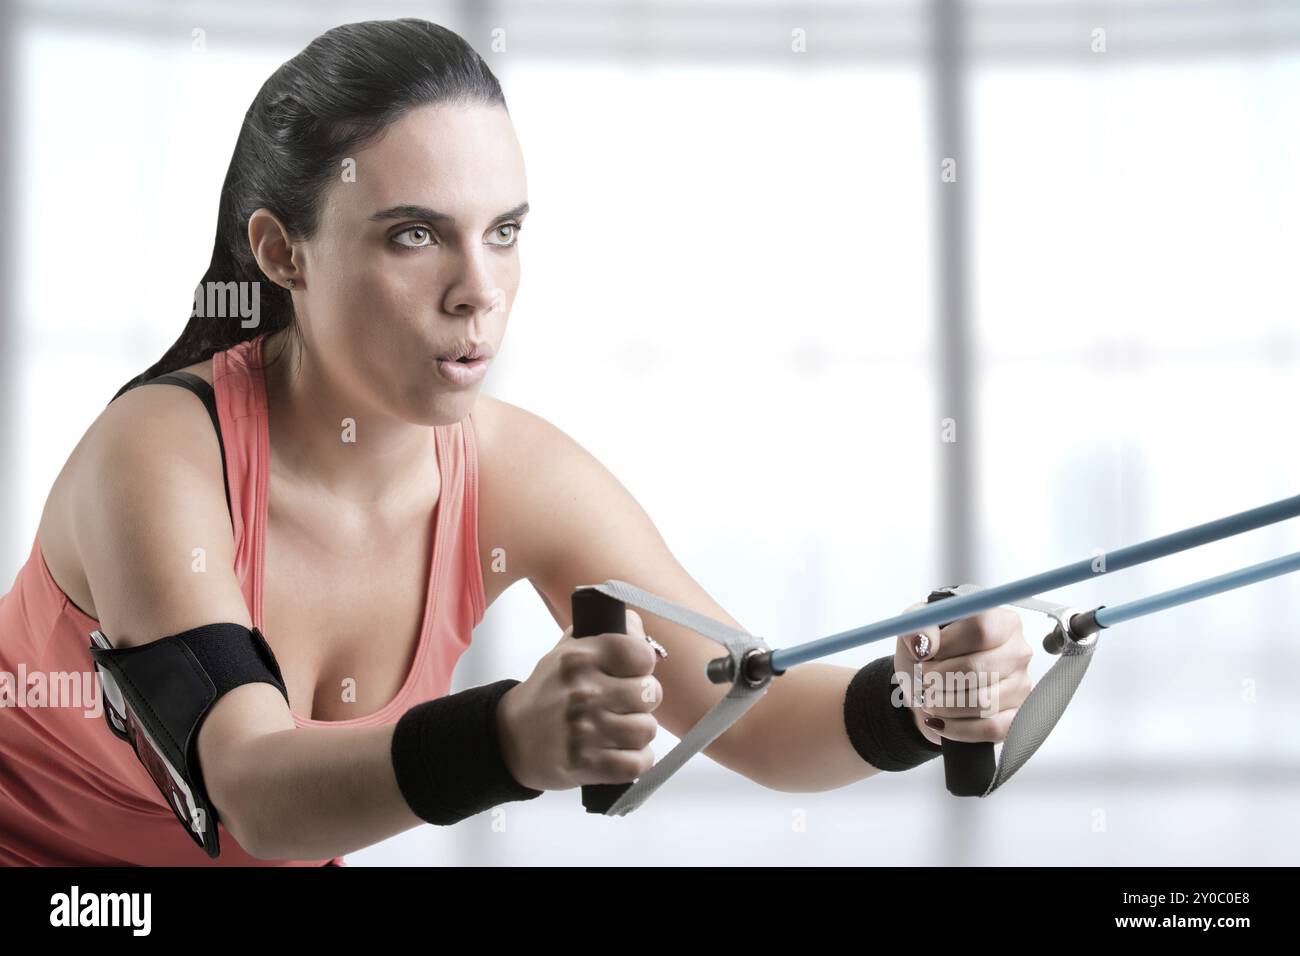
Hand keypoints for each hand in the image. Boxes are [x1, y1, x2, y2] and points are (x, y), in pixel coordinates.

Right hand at [496, 610, 662, 791]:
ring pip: (646, 730)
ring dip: (638, 732)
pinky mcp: (585, 764)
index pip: (640, 653)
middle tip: (627, 703)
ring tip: (620, 728)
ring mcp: (583, 730)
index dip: (643, 664)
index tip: (632, 671)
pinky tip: (621, 752)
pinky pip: (637, 763)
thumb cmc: (549, 691)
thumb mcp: (569, 650)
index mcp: (578, 658)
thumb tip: (642, 631)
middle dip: (643, 700)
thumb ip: (608, 632)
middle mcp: (581, 692)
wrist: (511, 738)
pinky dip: (636, 760)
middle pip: (650, 693)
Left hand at [892, 599, 1031, 746]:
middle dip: (940, 678)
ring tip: (930, 698)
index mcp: (1000, 621)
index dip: (948, 644)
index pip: (981, 628)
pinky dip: (957, 728)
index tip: (927, 654)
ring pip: (982, 702)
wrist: (926, 691)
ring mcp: (1021, 685)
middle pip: (978, 667)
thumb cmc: (927, 657)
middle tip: (925, 679)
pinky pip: (991, 728)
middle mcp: (1018, 651)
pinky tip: (941, 721)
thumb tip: (925, 643)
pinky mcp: (1017, 717)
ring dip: (944, 704)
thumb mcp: (914, 632)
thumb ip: (916, 627)